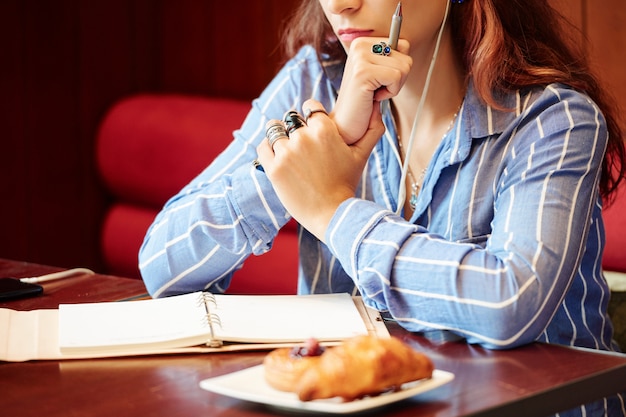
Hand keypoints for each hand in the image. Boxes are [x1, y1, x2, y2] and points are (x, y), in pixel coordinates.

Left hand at [257, 100, 384, 240]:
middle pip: (291, 118)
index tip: (312, 126)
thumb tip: (377, 106)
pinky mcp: (274, 168)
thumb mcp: (362, 155)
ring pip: (274, 130)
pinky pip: (263, 147)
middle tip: (302, 145)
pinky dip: (268, 150)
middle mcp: (304, 138)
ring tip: (288, 151)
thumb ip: (371, 129)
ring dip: (279, 137)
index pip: (310, 107)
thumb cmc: (346, 183)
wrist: (331, 214)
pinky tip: (278, 158)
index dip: (311, 115)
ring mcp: (287, 153)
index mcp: (325, 130)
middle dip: (295, 128)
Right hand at [332, 37, 410, 143]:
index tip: (380, 80)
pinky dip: (390, 92)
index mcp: (363, 42)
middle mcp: (359, 45)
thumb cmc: (364, 101)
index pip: (403, 44)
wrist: (345, 124)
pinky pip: (396, 77)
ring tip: (374, 93)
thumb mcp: (379, 72)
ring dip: (393, 86)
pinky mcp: (363, 72)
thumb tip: (405, 44)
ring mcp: (359, 57)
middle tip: (377, 88)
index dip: (398, 68)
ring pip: (404, 66)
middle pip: (406, 54)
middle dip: (398, 78)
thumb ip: (391, 56)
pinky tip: (373, 97)